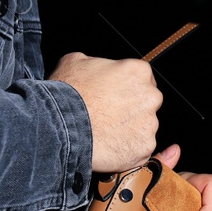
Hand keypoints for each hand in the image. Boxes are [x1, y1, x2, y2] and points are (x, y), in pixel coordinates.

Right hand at [48, 52, 161, 172]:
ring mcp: (149, 124)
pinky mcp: (145, 147)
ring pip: (143, 127)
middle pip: (146, 102)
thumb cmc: (67, 94)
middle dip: (131, 108)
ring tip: (105, 132)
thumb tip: (95, 66)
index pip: (141, 78)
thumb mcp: (75, 61)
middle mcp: (151, 96)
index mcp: (139, 72)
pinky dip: (126, 149)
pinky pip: (139, 148)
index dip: (125, 88)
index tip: (114, 96)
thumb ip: (95, 62)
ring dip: (129, 129)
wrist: (60, 127)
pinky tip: (108, 146)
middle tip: (108, 115)